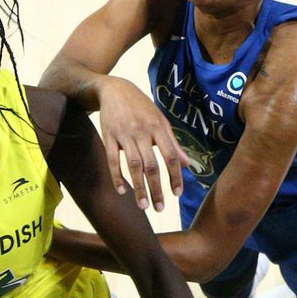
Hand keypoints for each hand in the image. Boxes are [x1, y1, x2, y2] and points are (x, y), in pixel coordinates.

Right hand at [97, 76, 189, 210]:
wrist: (113, 89)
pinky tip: (121, 190)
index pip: (170, 156)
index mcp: (158, 127)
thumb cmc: (140, 106)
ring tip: (143, 205)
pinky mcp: (108, 136)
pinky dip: (116, 176)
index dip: (175, 176)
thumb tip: (188, 165)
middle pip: (151, 165)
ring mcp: (123, 134)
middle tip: (160, 208)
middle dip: (156, 188)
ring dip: (138, 187)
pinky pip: (112, 159)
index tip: (177, 193)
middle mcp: (141, 132)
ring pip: (132, 165)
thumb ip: (173, 143)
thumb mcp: (160, 120)